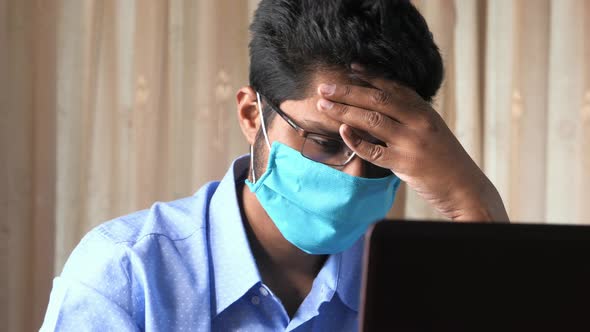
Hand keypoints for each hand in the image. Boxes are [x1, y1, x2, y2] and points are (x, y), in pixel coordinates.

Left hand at [316, 71, 508, 221]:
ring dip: (344, 111)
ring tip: (324, 105)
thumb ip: (410, 118)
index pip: (393, 86)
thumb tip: (381, 107)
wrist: (465, 188)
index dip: (371, 75)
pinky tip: (342, 132)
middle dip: (347, 91)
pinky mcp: (404, 164)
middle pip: (377, 99)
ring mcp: (411, 142)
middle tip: (324, 86)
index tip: (351, 67)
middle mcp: (418, 122)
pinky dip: (356, 140)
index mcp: (424, 111)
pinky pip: (373, 150)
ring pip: (371, 120)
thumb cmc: (445, 160)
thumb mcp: (432, 131)